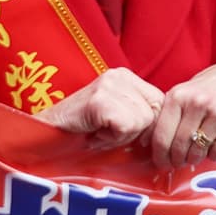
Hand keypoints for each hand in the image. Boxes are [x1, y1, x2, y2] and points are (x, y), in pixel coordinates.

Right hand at [34, 67, 161, 149]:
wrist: (45, 136)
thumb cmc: (83, 133)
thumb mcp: (118, 119)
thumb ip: (142, 117)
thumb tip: (169, 132)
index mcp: (127, 77)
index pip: (162, 103)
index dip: (150, 126)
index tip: (126, 134)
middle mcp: (120, 75)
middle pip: (155, 113)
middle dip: (136, 132)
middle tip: (108, 133)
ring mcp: (109, 85)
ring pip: (143, 121)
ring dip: (122, 137)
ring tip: (99, 132)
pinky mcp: (100, 100)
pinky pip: (126, 127)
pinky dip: (111, 139)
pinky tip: (94, 134)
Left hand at [148, 62, 215, 169]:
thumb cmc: (205, 88)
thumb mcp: (182, 92)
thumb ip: (168, 115)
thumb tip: (149, 144)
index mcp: (178, 96)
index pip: (162, 136)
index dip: (160, 155)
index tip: (161, 162)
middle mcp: (198, 103)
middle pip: (179, 147)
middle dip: (176, 160)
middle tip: (177, 163)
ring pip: (198, 151)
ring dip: (193, 159)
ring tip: (192, 156)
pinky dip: (213, 155)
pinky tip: (210, 148)